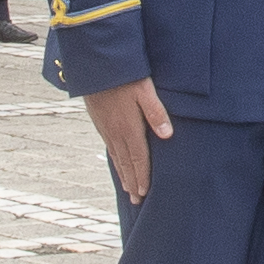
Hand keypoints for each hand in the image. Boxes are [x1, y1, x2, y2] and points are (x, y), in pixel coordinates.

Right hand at [83, 77, 172, 202]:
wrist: (96, 63)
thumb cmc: (125, 74)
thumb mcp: (145, 90)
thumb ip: (156, 112)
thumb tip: (168, 135)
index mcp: (128, 127)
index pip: (138, 158)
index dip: (142, 177)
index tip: (144, 193)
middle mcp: (115, 131)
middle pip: (126, 163)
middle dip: (132, 182)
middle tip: (136, 200)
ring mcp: (105, 127)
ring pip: (115, 156)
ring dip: (122, 174)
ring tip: (127, 188)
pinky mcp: (99, 120)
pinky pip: (108, 146)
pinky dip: (114, 159)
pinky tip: (116, 162)